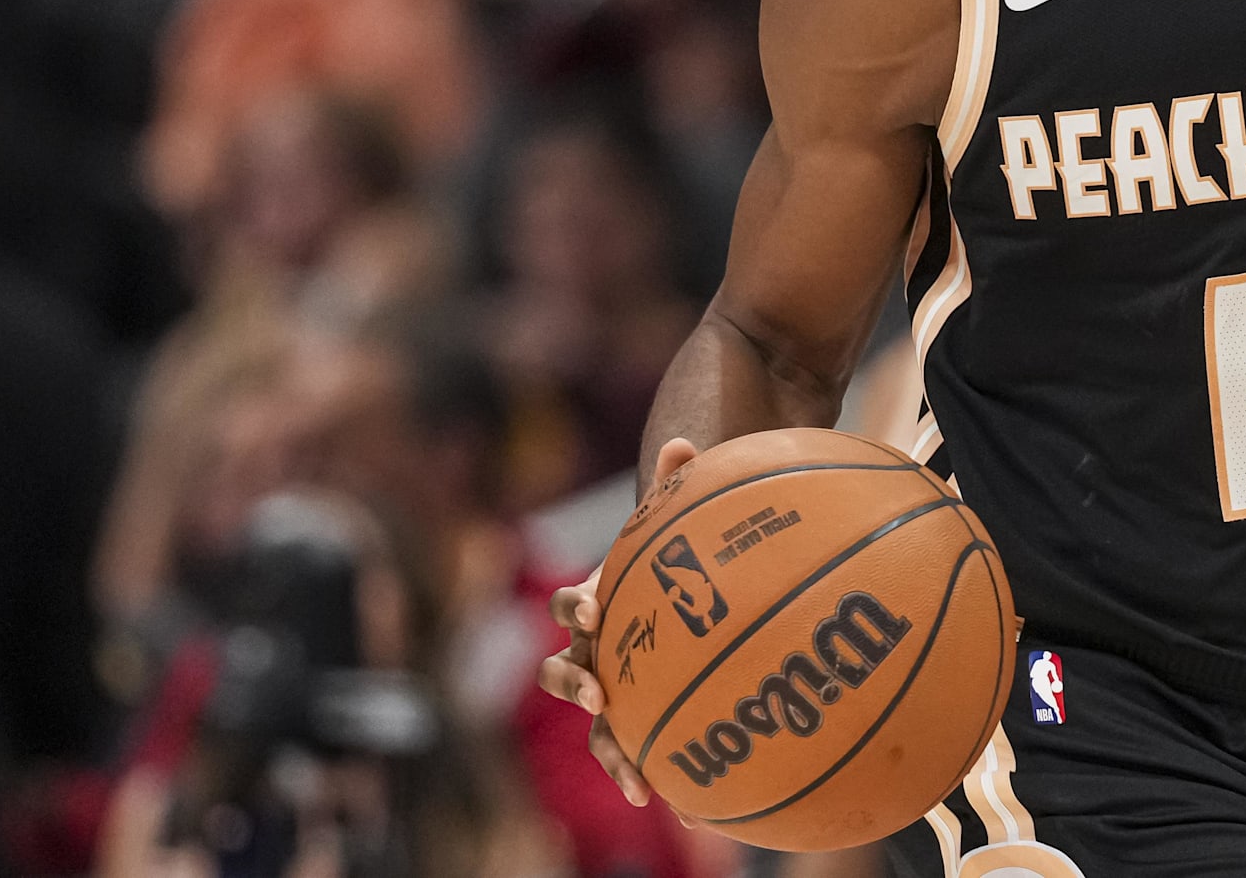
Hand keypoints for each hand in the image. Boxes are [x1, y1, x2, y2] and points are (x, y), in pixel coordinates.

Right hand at [537, 437, 699, 807]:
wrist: (678, 597)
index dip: (574, 609)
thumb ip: (678, 486)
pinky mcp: (638, 721)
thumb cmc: (675, 561)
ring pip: (594, 727)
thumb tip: (684, 442)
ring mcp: (610, 690)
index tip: (594, 611)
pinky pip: (638, 751)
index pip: (568, 607)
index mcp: (597, 604)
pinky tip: (682, 803)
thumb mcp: (676, 529)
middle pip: (560, 673)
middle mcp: (592, 652)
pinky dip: (653, 773)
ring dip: (610, 751)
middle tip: (596, 696)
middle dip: (572, 685)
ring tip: (637, 779)